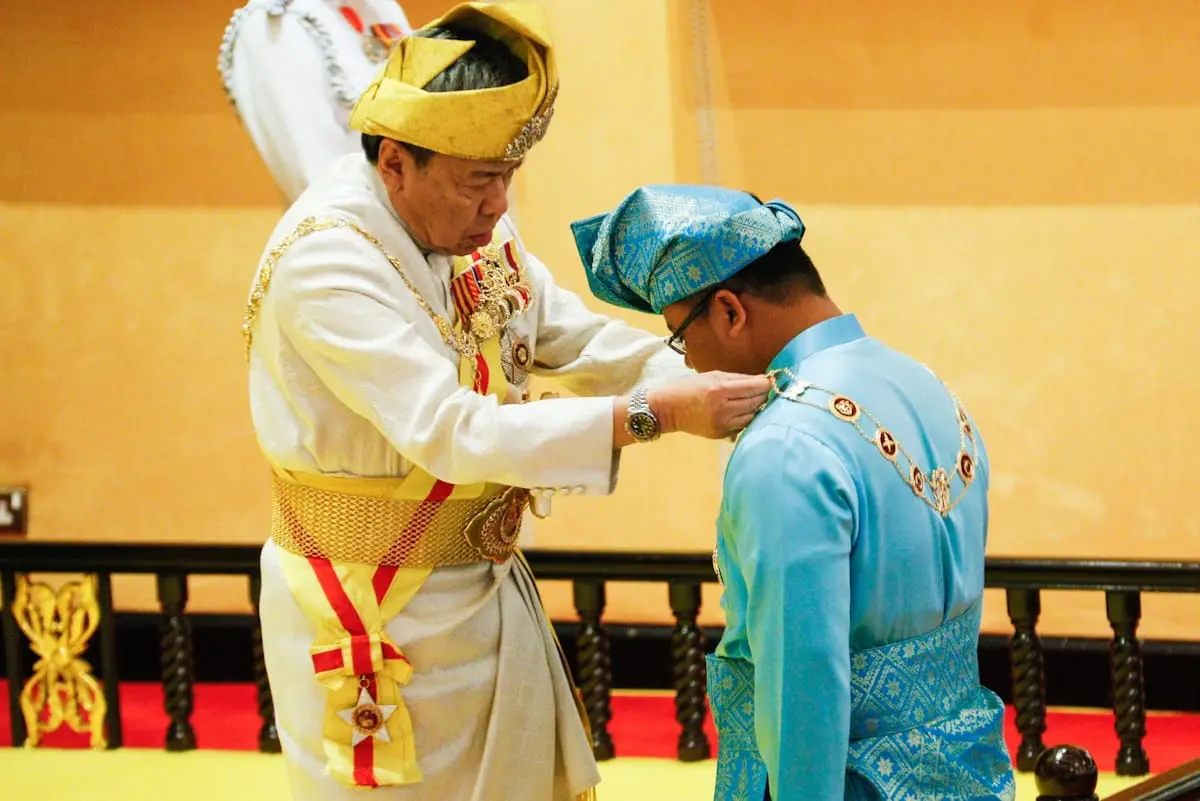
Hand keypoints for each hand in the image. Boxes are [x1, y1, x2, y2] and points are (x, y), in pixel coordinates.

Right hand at [649, 372, 771, 439]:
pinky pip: (742, 426)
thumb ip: (738, 378)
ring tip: (752, 400)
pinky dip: (745, 418)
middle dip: (762, 395)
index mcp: (720, 390)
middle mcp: (723, 409)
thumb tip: (762, 380)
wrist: (667, 409)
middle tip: (762, 389)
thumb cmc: (688, 387)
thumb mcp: (712, 376)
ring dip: (756, 408)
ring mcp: (722, 424)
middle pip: (756, 402)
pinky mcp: (720, 435)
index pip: (754, 388)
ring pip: (752, 417)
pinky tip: (740, 412)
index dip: (766, 383)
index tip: (771, 380)